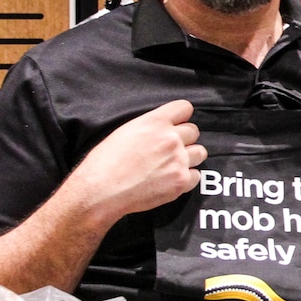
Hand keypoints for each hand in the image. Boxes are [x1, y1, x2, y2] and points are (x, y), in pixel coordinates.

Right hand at [69, 100, 206, 220]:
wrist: (100, 192)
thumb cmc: (105, 162)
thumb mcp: (126, 130)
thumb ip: (151, 125)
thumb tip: (165, 126)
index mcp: (156, 122)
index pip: (185, 108)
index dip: (180, 117)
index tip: (175, 125)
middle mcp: (171, 138)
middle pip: (194, 131)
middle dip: (184, 139)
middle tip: (168, 150)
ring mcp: (178, 160)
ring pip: (200, 152)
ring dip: (189, 158)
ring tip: (172, 165)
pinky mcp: (181, 182)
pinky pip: (196, 175)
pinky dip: (186, 178)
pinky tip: (170, 180)